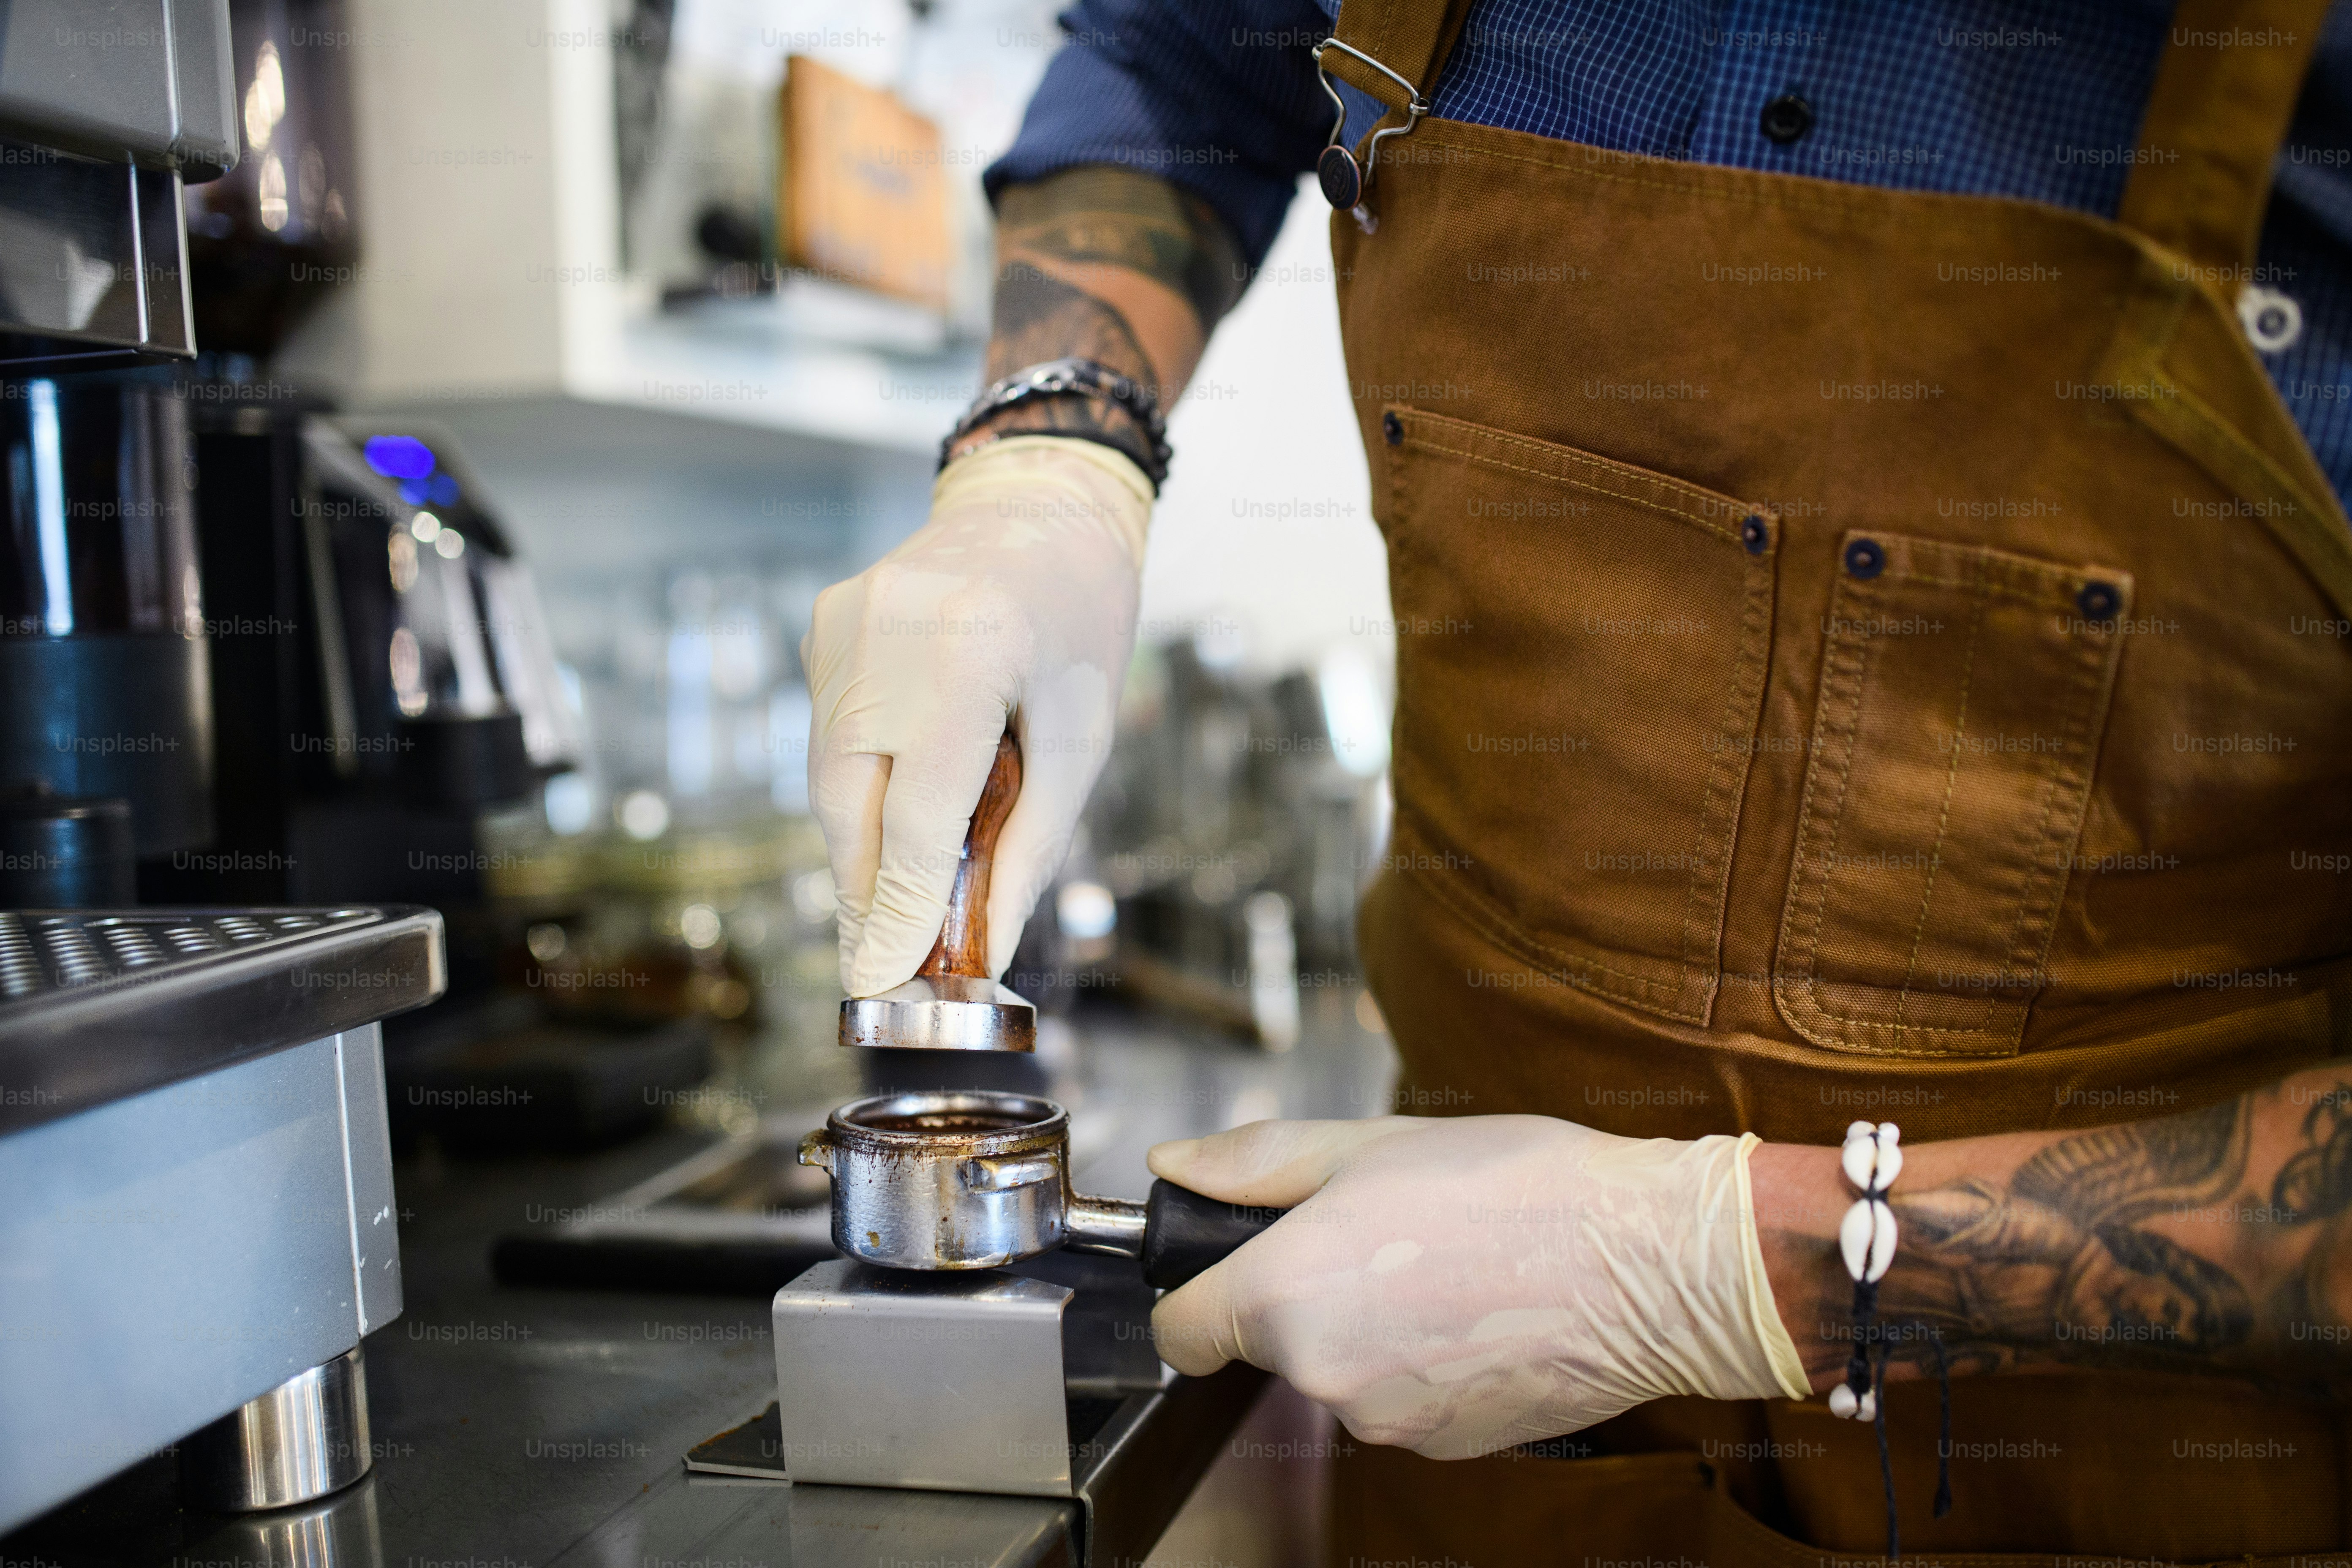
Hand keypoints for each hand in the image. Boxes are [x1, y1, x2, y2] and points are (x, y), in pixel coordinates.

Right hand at [804, 436, 1150, 994]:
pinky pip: (830, 735)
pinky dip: (860, 786)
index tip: (882, 984)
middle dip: (866, 896)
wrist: (1040, 502)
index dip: (899, 913)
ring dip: (861, 847)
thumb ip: (1031, 843)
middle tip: (882, 967)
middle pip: (851, 808)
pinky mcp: (824, 628)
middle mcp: (888, 637)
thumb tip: (987, 944)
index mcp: (969, 657)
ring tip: (893, 904)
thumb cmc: (1080, 622)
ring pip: (829, 779)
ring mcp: (843, 627)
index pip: (920, 819)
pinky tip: (897, 807)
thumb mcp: (1082, 738)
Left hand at [1146, 1116, 1809, 1458]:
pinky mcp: (1441, 1446)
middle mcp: (1323, 1374)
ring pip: (1338, 1371)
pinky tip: (1473, 1309)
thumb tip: (1174, 1163)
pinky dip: (1421, 1363)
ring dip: (1367, 1326)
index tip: (1232, 1263)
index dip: (1197, 1290)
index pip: (1181, 1331)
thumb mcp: (1368, 1145)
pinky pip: (1398, 1400)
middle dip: (1303, 1292)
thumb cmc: (1517, 1191)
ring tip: (1441, 1264)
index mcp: (1287, 1293)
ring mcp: (1385, 1422)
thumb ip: (1254, 1162)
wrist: (1645, 1263)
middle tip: (1378, 1231)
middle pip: (1268, 1342)